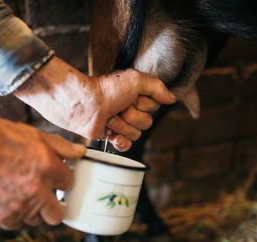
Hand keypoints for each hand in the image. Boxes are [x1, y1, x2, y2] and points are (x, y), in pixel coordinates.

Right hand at [0, 97, 85, 228]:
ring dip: (34, 209)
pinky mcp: (3, 218)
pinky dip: (15, 213)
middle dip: (54, 204)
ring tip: (21, 192)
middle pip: (58, 214)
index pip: (69, 182)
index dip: (62, 179)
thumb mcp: (32, 133)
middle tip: (45, 194)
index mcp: (48, 167)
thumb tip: (81, 152)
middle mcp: (37, 190)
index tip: (55, 177)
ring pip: (37, 219)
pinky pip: (18, 222)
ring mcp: (20, 206)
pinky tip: (7, 196)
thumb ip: (60, 146)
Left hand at [15, 57, 175, 150]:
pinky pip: (127, 146)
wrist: (84, 104)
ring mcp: (120, 123)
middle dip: (132, 116)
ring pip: (137, 134)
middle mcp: (129, 109)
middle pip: (147, 122)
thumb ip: (157, 87)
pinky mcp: (111, 135)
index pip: (154, 107)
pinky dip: (121, 142)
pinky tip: (113, 135)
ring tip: (109, 117)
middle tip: (118, 108)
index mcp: (136, 96)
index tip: (132, 97)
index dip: (145, 104)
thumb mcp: (136, 80)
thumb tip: (171, 98)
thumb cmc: (106, 90)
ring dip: (122, 126)